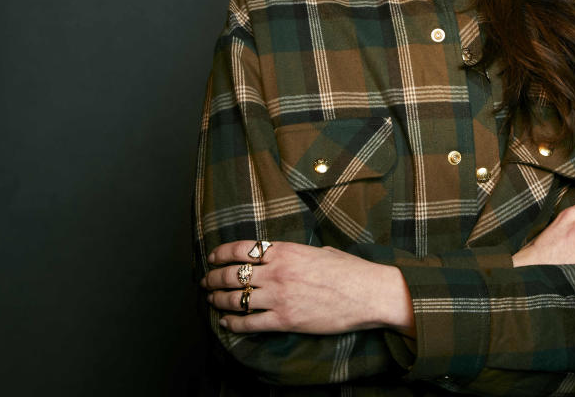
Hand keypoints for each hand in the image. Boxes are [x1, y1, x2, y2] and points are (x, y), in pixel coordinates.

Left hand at [201, 241, 414, 335]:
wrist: (368, 293)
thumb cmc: (350, 270)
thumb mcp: (320, 251)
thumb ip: (296, 254)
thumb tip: (284, 257)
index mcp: (285, 250)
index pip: (242, 249)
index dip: (221, 253)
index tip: (212, 258)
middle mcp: (277, 272)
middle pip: (232, 274)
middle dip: (214, 278)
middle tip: (206, 282)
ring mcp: (279, 297)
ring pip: (236, 299)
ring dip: (219, 301)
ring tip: (212, 301)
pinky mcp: (285, 320)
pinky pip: (249, 324)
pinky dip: (233, 324)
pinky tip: (227, 323)